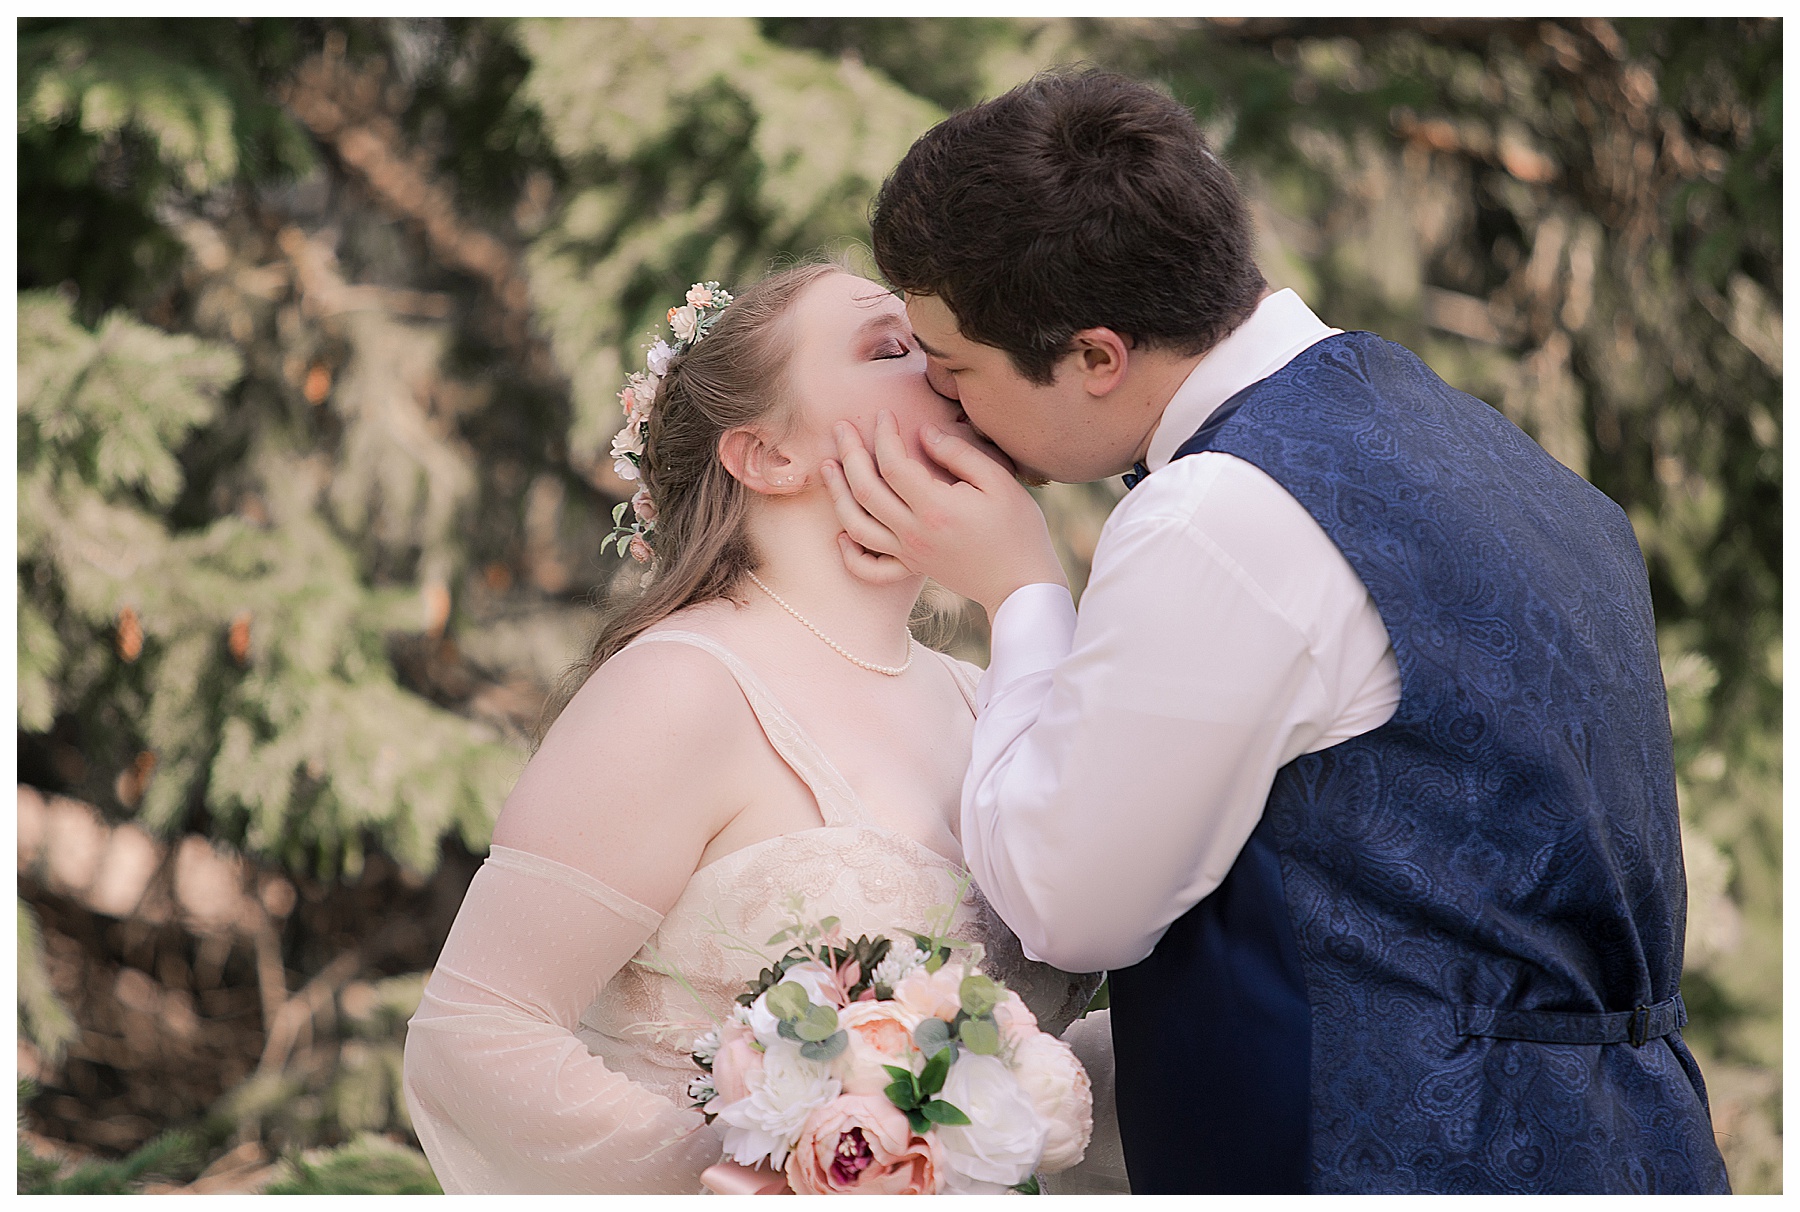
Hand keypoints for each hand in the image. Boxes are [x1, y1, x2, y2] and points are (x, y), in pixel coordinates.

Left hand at [821, 411, 1067, 615]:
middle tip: (840, 427)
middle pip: (865, 490)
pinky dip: (850, 554)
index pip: (893, 464)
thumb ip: (959, 454)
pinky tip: (842, 534)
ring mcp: (909, 554)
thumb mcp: (999, 481)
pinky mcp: (913, 569)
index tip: (883, 415)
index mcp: (935, 508)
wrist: (1022, 583)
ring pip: (857, 525)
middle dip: (849, 453)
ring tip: (829, 467)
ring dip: (837, 495)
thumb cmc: (1018, 529)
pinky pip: (870, 569)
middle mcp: (914, 533)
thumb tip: (923, 434)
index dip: (883, 435)